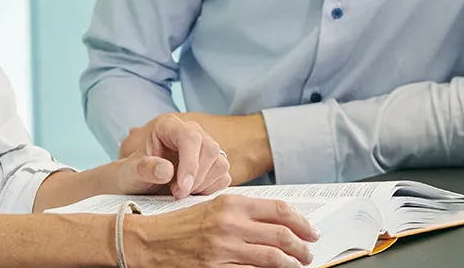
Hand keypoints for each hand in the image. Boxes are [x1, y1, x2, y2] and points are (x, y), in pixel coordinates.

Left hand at [121, 112, 273, 185]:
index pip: (189, 138)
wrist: (139, 184)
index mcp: (168, 126)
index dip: (190, 163)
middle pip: (209, 149)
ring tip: (180, 192)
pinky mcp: (213, 163)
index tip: (182, 188)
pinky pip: (224, 177)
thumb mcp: (131, 173)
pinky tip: (191, 193)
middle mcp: (191, 132)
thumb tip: (166, 170)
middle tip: (176, 194)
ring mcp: (204, 147)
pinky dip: (210, 189)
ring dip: (203, 185)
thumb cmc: (134, 174)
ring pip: (220, 163)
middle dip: (196, 177)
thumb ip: (145, 169)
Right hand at [128, 195, 319, 267]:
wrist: (151, 241)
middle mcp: (230, 224)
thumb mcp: (215, 206)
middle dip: (302, 247)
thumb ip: (245, 212)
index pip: (279, 209)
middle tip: (309, 253)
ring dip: (292, 263)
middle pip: (282, 234)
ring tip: (298, 265)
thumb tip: (278, 221)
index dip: (302, 222)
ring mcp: (224, 248)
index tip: (311, 231)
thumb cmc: (183, 224)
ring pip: (273, 257)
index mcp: (232, 203)